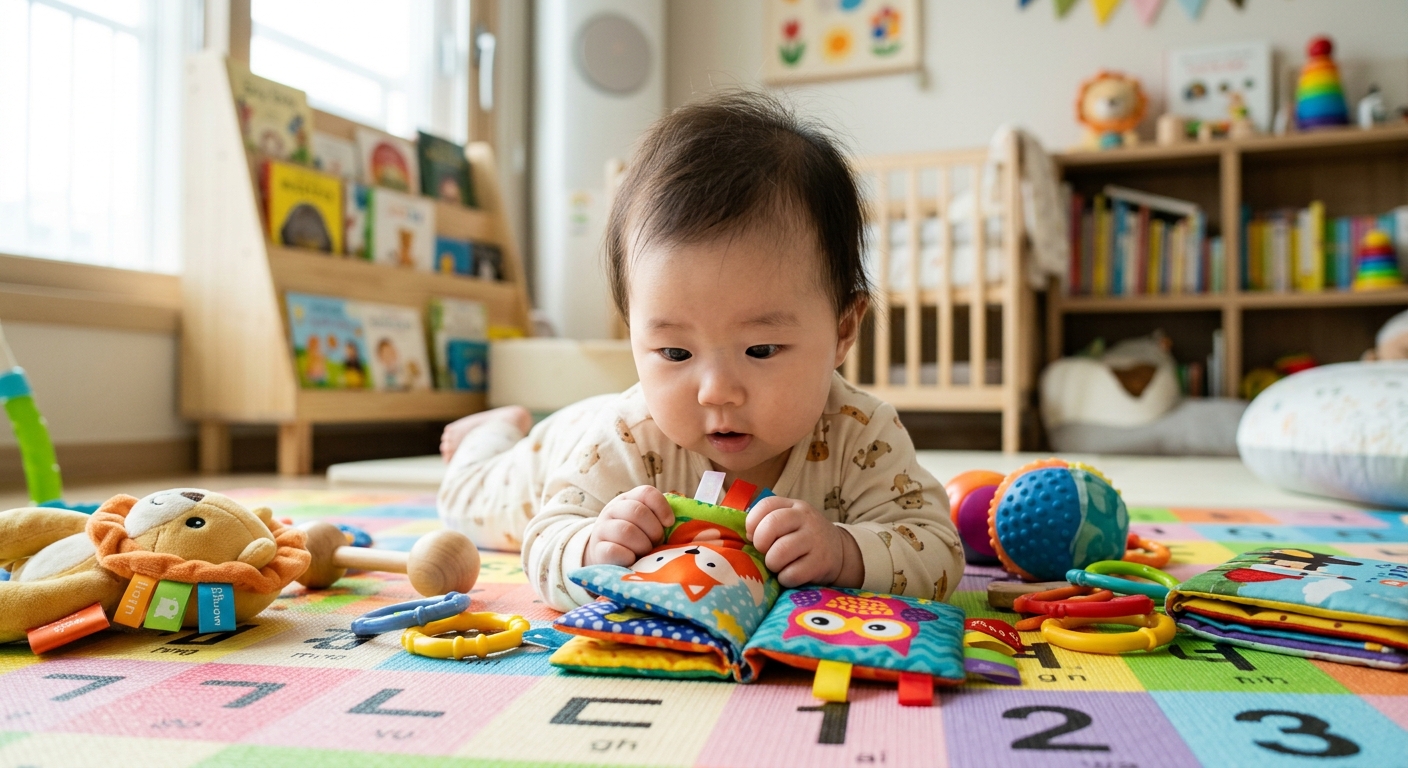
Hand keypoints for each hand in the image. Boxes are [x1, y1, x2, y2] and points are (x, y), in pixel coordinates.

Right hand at [585, 486, 674, 566]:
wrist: (606, 557)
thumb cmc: (636, 540)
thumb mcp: (647, 525)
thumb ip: (661, 519)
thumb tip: (693, 526)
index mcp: (628, 499)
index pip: (646, 492)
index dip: (662, 507)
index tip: (669, 523)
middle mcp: (613, 510)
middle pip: (637, 511)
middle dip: (653, 531)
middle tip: (656, 543)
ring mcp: (602, 529)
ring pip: (626, 531)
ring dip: (642, 545)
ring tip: (645, 553)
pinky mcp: (597, 549)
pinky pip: (614, 550)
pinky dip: (629, 557)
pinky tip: (632, 560)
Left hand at [746, 496, 860, 587]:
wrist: (839, 551)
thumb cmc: (803, 537)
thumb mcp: (790, 521)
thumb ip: (767, 522)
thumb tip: (746, 536)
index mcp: (793, 506)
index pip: (766, 505)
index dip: (752, 523)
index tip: (753, 537)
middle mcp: (805, 518)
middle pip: (771, 525)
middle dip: (761, 544)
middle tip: (764, 552)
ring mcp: (815, 540)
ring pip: (779, 553)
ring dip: (772, 564)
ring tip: (778, 565)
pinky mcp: (821, 563)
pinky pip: (792, 574)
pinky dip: (785, 579)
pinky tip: (790, 575)